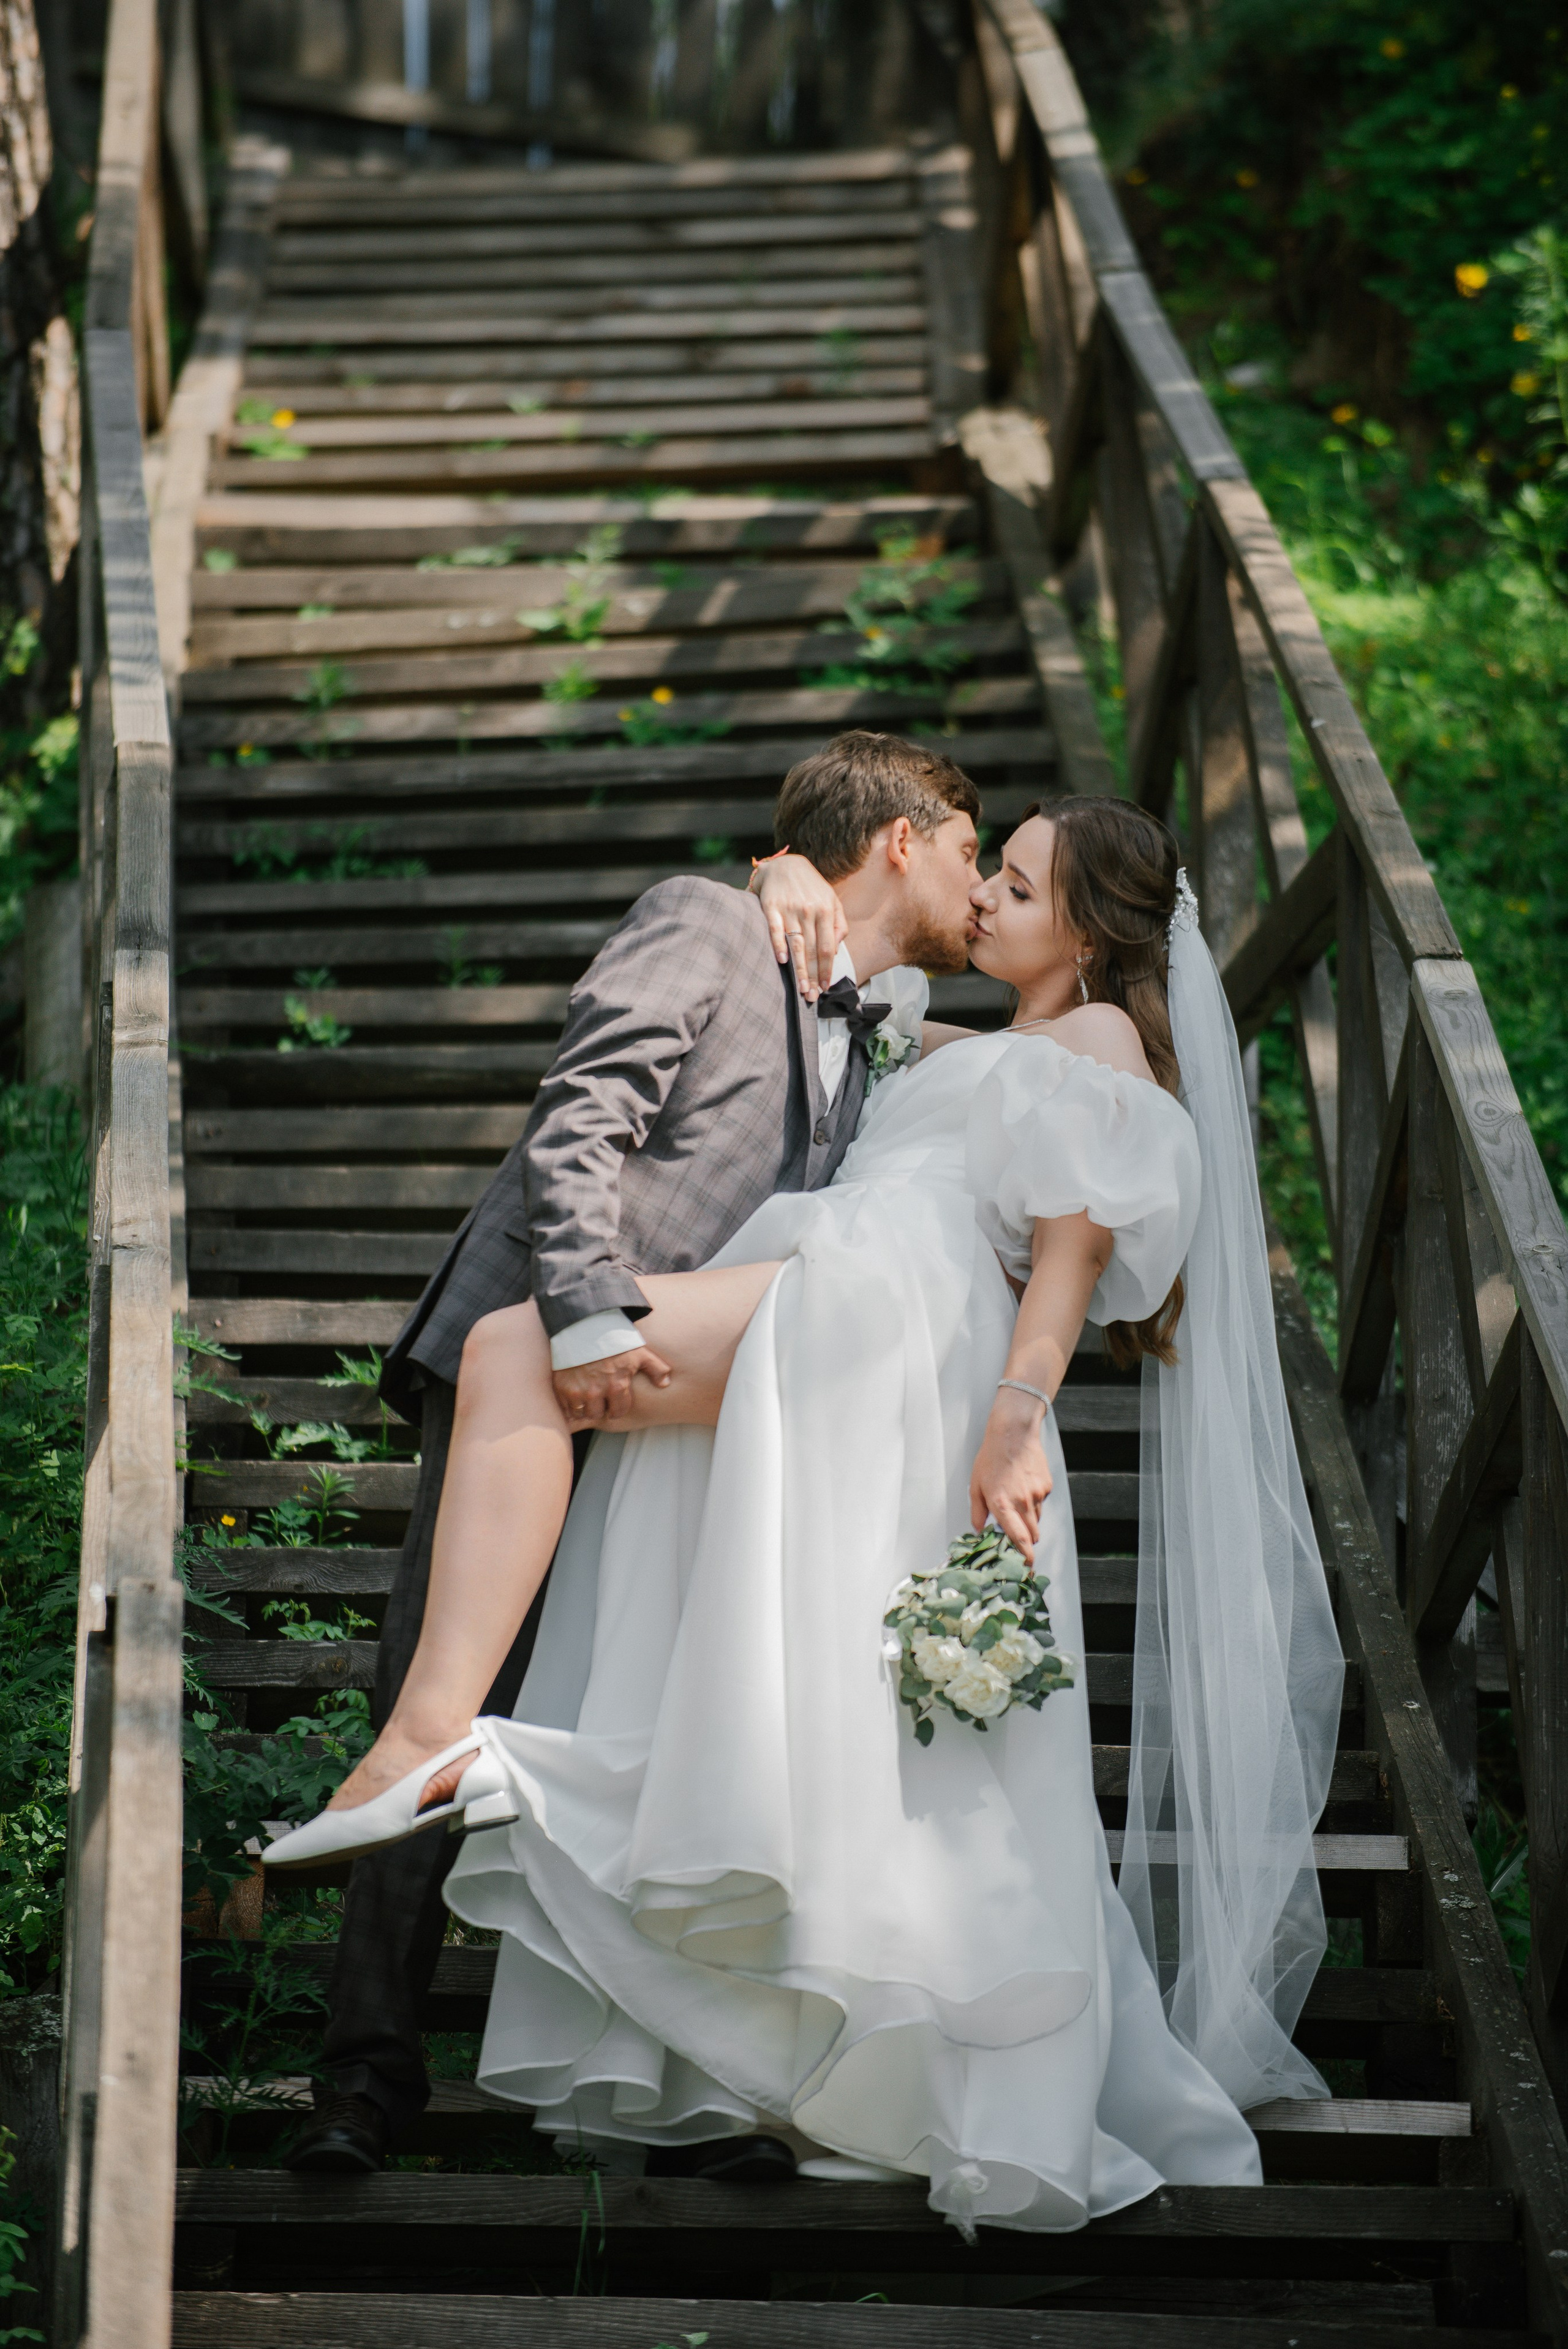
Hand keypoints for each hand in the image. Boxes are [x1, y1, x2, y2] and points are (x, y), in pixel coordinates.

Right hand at [553, 1346, 671, 1422]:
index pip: (619, 1411)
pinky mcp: (562, 1387)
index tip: (615, 1399)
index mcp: (617, 1386)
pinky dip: (570, 1404)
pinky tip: (574, 1393)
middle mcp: (596, 1392)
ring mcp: (577, 1391)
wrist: (583, 1325)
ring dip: (585, 1407)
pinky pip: (566, 1407)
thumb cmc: (614, 1339)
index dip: (618, 1406)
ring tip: (587, 1396)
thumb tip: (666, 1383)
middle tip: (600, 1397)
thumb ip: (656, 1368)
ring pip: (583, 1413)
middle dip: (602, 1407)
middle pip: (599, 1414)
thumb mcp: (639, 1352)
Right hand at [751, 853, 845, 999]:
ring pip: (796, 944)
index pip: (827, 947)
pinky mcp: (771, 906)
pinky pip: (775, 929)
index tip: (825, 987)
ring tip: (800, 988)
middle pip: (812, 951)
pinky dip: (778, 945)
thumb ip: (839, 924)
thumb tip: (835, 949)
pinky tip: (781, 961)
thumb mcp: (832, 900)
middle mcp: (809, 910)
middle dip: (813, 976)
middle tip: (811, 996)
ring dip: (799, 969)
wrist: (785, 864)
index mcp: (826, 910)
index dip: (827, 970)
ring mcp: (789, 908)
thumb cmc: (811, 887)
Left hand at [968, 1389, 1052, 1560]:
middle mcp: (1022, 1503)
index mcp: (1003, 1505)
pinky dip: (1034, 1500)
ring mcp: (1037, 1495)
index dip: (1024, 1556)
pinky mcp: (1046, 1486)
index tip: (1026, 1566)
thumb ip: (978, 1511)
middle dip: (1026, 1540)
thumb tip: (978, 1530)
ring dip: (1029, 1519)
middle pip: (1032, 1535)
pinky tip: (1023, 1485)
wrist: (1013, 1433)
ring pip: (1037, 1519)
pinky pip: (1042, 1502)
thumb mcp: (976, 1485)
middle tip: (1017, 1534)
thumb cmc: (992, 1457)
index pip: (1018, 1539)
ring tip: (1016, 1500)